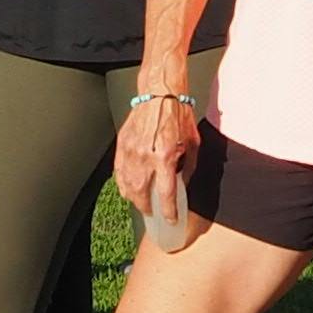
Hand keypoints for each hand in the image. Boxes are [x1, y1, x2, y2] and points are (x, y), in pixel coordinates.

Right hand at [110, 89, 200, 230]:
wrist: (160, 93)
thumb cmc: (178, 114)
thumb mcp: (193, 142)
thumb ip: (189, 166)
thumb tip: (184, 182)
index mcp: (165, 156)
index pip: (165, 194)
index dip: (168, 211)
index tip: (170, 220)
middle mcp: (146, 157)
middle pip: (141, 194)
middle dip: (147, 208)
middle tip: (153, 212)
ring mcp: (131, 152)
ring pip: (126, 185)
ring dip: (133, 198)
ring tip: (140, 203)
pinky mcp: (122, 145)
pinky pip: (119, 172)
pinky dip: (123, 183)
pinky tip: (128, 188)